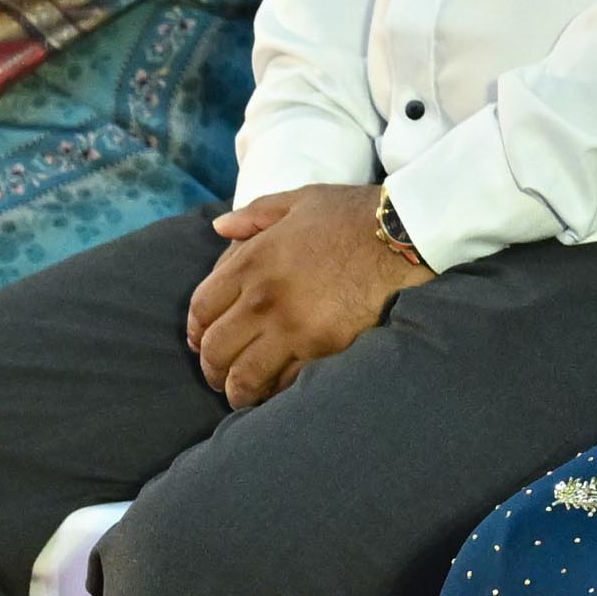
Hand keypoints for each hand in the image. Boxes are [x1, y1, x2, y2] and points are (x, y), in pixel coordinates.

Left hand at [186, 183, 428, 404]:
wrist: (401, 236)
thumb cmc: (351, 215)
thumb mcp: (298, 201)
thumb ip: (253, 215)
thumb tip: (219, 228)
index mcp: (252, 261)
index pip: (201, 309)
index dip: (195, 331)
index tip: (198, 341)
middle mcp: (264, 299)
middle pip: (216, 349)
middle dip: (211, 368)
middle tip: (217, 375)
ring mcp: (293, 327)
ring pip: (245, 376)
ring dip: (237, 391)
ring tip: (240, 394)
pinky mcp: (323, 348)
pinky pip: (286, 383)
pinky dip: (274, 393)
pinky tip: (275, 391)